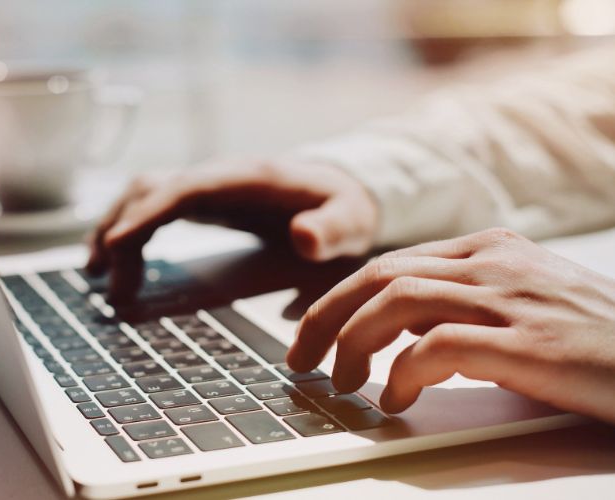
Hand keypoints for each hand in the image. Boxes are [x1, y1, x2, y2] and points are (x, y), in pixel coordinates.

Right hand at [87, 158, 377, 299]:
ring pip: (141, 194)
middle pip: (150, 189)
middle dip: (121, 231)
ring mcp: (204, 185)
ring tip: (97, 273)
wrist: (341, 187)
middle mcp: (216, 175)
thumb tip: (302, 237)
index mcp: (246, 177)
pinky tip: (112, 259)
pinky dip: (126, 228)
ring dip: (113, 227)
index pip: (182, 189)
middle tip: (112, 286)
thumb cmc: (343, 205)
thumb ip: (331, 228)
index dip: (145, 214)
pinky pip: (150, 207)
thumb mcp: (351, 219)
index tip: (115, 244)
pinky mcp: (200, 200)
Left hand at [287, 228, 614, 423]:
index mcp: (491, 248)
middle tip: (302, 358)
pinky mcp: (529, 344)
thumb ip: (466, 307)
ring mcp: (512, 298)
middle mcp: (495, 262)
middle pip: (380, 276)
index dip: (339, 299)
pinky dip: (401, 373)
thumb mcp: (525, 305)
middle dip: (328, 318)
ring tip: (342, 383)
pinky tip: (395, 400)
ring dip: (353, 343)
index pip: (390, 263)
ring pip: (397, 301)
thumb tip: (406, 340)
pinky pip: (437, 347)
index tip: (314, 332)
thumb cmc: (596, 341)